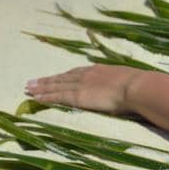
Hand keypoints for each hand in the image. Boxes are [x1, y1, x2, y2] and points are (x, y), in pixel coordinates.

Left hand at [24, 65, 143, 113]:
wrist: (137, 86)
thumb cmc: (139, 85)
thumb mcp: (129, 79)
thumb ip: (122, 83)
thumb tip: (128, 88)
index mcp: (99, 70)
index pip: (76, 73)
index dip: (63, 76)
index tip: (54, 77)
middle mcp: (87, 75)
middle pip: (62, 78)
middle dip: (47, 80)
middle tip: (32, 82)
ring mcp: (81, 85)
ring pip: (56, 86)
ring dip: (41, 88)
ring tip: (28, 89)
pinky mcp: (78, 96)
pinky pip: (58, 96)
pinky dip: (46, 97)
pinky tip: (35, 99)